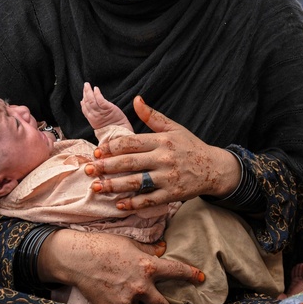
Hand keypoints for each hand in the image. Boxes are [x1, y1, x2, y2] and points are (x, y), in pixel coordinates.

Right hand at [38, 229, 203, 303]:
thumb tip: (163, 249)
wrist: (76, 258)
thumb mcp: (130, 243)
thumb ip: (149, 250)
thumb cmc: (104, 245)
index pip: (176, 271)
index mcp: (148, 267)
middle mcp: (140, 287)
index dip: (191, 275)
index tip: (201, 279)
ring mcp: (125, 301)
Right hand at [80, 82, 128, 130]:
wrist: (120, 132)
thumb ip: (93, 115)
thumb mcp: (99, 123)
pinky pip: (100, 100)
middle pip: (87, 102)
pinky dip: (97, 94)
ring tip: (87, 85)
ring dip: (89, 91)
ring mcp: (101, 112)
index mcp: (92, 120)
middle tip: (85, 85)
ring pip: (92, 100)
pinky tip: (96, 89)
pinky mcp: (108, 109)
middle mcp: (94, 116)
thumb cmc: (112, 128)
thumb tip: (86, 105)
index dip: (83, 101)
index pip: (84, 108)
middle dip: (85, 93)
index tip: (83, 96)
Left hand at [85, 96, 240, 206]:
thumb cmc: (191, 147)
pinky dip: (133, 203)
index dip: (111, 148)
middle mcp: (164, 158)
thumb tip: (136, 100)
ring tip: (96, 186)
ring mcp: (168, 177)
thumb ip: (153, 116)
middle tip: (88, 169)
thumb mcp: (174, 128)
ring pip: (135, 182)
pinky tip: (119, 204)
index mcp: (162, 140)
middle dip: (106, 166)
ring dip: (113, 185)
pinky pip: (149, 200)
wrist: (214, 168)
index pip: (131, 143)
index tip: (97, 152)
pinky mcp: (172, 194)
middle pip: (129, 162)